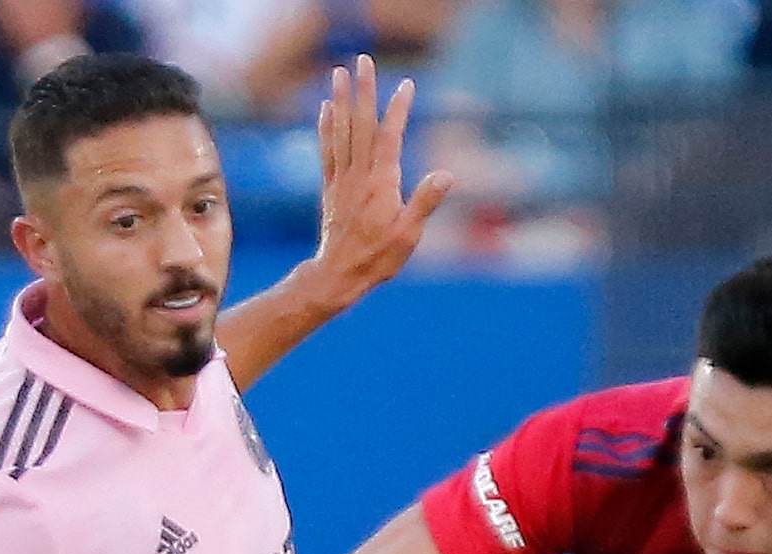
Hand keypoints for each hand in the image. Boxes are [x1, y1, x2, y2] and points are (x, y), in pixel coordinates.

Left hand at [312, 54, 452, 308]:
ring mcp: (342, 179)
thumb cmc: (378, 258)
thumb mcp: (409, 235)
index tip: (406, 85)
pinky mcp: (330, 188)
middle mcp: (360, 175)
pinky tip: (325, 109)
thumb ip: (425, 202)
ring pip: (341, 132)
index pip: (390, 137)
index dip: (398, 109)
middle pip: (362, 125)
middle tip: (363, 60)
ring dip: (340, 101)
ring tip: (338, 73)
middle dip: (363, 91)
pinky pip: (327, 151)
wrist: (339, 275)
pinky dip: (326, 128)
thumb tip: (446, 175)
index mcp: (382, 183)